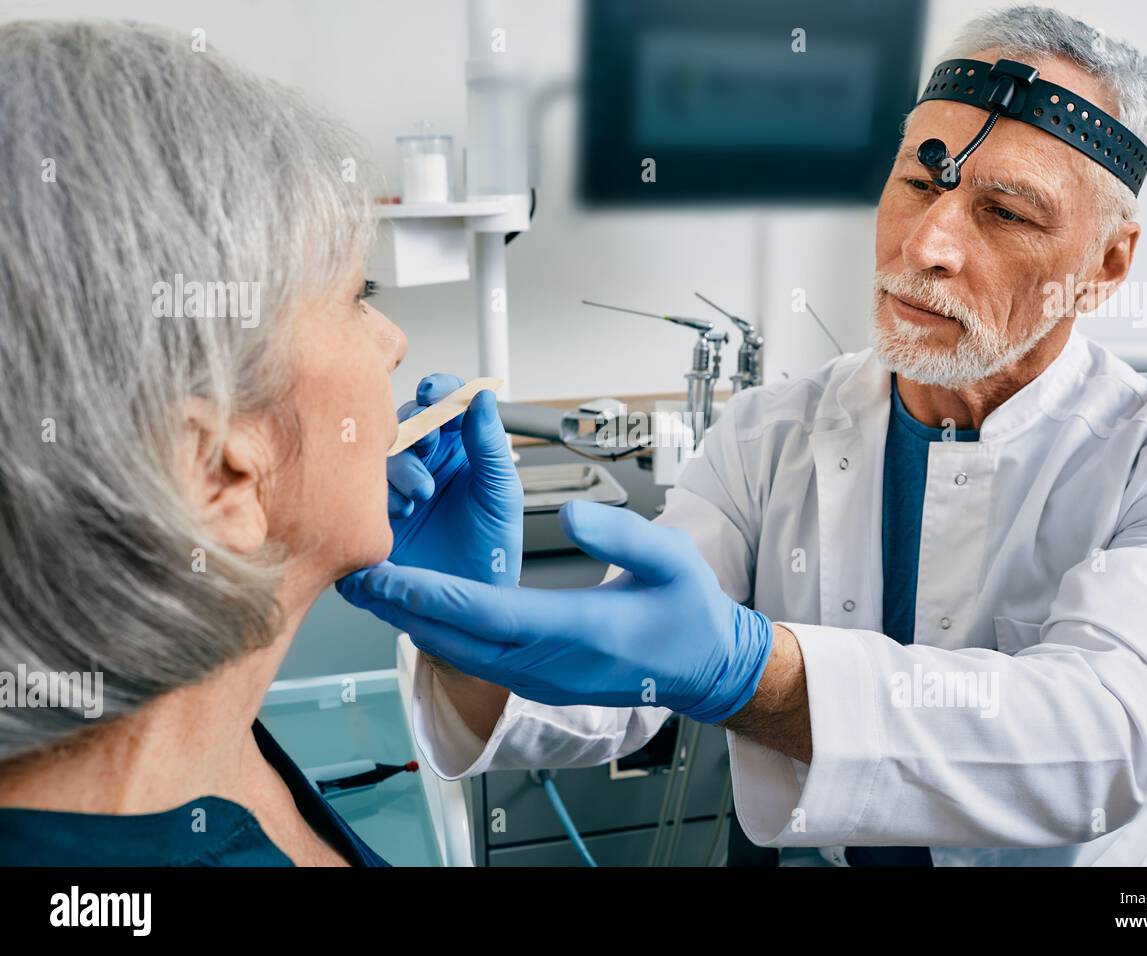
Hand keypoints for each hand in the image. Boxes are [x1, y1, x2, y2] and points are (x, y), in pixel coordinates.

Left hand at [336, 501, 773, 723]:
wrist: (705, 669)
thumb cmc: (688, 614)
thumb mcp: (670, 559)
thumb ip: (619, 533)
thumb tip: (569, 514)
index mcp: (573, 630)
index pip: (481, 611)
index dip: (425, 593)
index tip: (381, 572)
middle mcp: (545, 663)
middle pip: (452, 638)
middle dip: (398, 607)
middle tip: (352, 576)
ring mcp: (538, 677)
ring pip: (456, 653)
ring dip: (412, 621)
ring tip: (374, 588)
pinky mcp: (536, 678)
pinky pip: (474, 657)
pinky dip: (439, 631)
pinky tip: (420, 608)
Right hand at [347, 373, 522, 587]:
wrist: (471, 601)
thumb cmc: (492, 545)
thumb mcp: (500, 490)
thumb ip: (489, 443)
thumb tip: (483, 397)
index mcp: (456, 446)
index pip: (443, 404)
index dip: (438, 392)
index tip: (435, 393)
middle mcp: (423, 460)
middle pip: (406, 423)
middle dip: (414, 428)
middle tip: (425, 442)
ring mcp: (394, 484)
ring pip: (381, 453)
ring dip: (399, 466)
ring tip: (421, 495)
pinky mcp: (372, 511)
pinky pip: (361, 489)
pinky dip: (379, 494)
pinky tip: (400, 512)